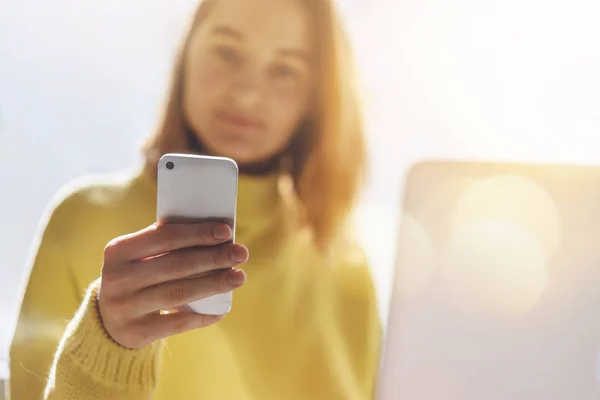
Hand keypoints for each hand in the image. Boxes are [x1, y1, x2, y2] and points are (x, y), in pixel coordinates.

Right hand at [97, 222, 247, 348]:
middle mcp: (118, 278)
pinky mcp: (137, 331)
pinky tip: (222, 310)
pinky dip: (203, 316)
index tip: (226, 231)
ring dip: (214, 284)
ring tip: (239, 277)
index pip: (164, 237)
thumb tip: (215, 234)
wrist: (107, 322)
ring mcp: (125, 307)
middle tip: (241, 253)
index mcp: (119, 250)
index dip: (197, 233)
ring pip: (179, 293)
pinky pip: (178, 322)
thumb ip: (165, 243)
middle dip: (213, 258)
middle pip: (175, 265)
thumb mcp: (137, 257)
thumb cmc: (135, 277)